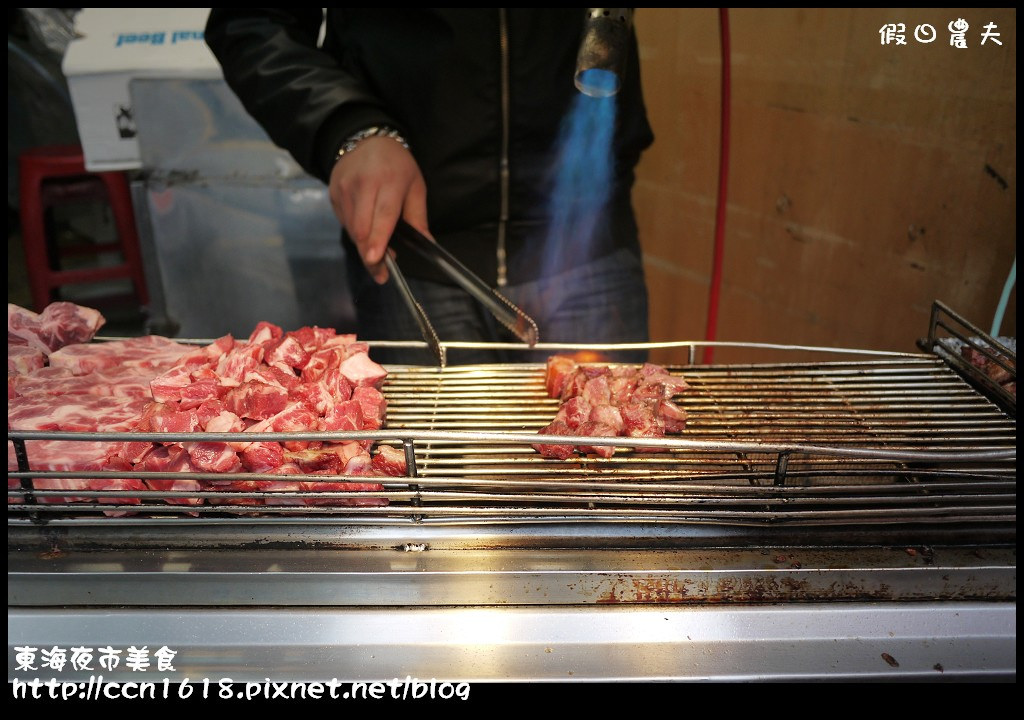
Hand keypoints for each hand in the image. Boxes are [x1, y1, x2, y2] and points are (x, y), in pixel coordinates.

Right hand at [328, 136, 428, 283]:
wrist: (365, 139)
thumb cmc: (397, 165)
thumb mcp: (415, 186)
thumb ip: (418, 218)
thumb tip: (427, 245)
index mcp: (388, 181)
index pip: (382, 215)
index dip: (378, 239)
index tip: (376, 259)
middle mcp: (362, 185)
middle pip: (362, 229)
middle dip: (371, 255)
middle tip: (383, 272)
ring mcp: (344, 190)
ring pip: (352, 230)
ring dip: (364, 247)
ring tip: (378, 253)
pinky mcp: (333, 195)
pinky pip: (345, 223)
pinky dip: (356, 233)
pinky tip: (367, 231)